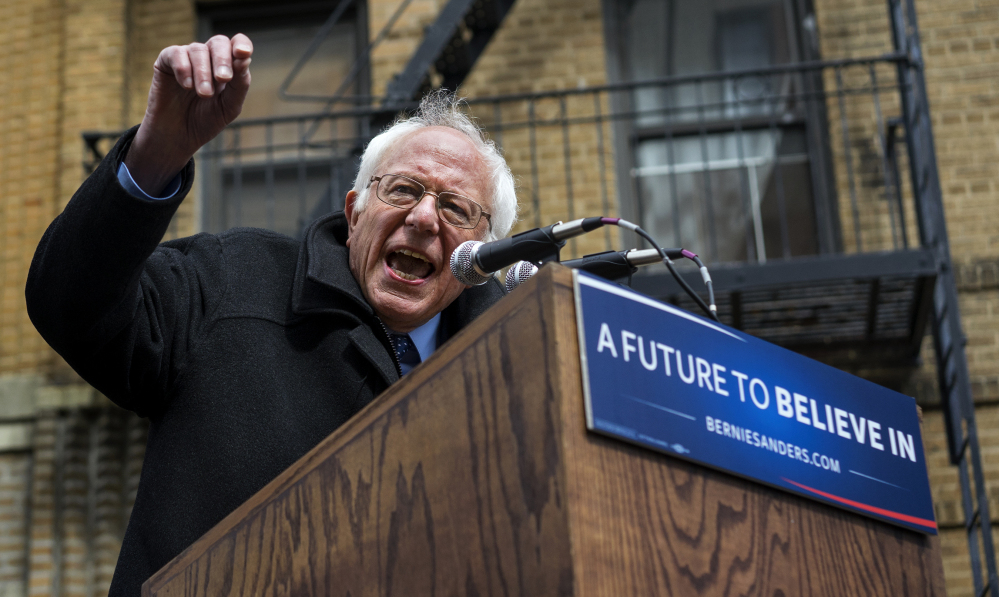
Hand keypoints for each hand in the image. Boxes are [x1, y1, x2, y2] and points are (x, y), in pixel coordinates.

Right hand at [125, 34, 253, 194]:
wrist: (178, 137)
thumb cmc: (206, 121)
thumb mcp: (229, 106)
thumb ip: (240, 84)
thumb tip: (246, 59)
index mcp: (227, 67)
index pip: (237, 44)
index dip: (242, 44)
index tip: (243, 54)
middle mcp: (208, 58)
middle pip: (218, 42)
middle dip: (223, 60)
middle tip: (223, 79)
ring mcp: (186, 58)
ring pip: (198, 49)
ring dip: (203, 72)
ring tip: (204, 94)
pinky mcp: (166, 62)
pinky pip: (175, 53)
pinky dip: (183, 68)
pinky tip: (187, 87)